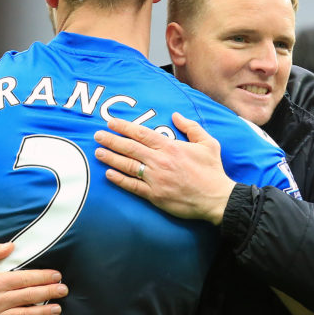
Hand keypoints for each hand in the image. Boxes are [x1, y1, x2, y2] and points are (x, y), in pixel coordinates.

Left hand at [94, 112, 234, 224]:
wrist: (216, 199)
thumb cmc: (213, 171)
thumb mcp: (208, 143)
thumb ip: (191, 127)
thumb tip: (176, 115)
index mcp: (170, 147)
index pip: (141, 134)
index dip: (124, 127)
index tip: (111, 122)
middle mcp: (160, 161)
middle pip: (130, 148)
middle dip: (111, 140)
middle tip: (97, 135)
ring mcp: (156, 179)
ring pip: (128, 166)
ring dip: (111, 158)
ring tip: (98, 152)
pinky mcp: (155, 195)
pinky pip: (133, 186)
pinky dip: (119, 180)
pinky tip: (109, 174)